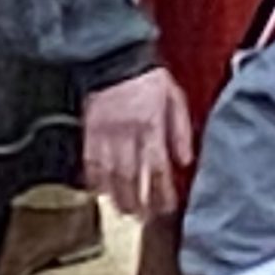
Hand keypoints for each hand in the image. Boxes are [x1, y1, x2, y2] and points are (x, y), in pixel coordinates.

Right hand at [83, 67, 193, 217]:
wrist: (115, 56)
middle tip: (142, 219)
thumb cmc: (147, 76)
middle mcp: (128, 134)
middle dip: (138, 202)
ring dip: (117, 196)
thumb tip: (185, 160)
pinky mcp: (89, 130)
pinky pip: (89, 160)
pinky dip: (93, 178)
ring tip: (122, 211)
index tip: (166, 207)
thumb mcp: (174, 98)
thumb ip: (180, 131)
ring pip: (110, 174)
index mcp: (151, 126)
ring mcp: (106, 133)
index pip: (158, 169)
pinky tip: (97, 190)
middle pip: (133, 177)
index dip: (162, 192)